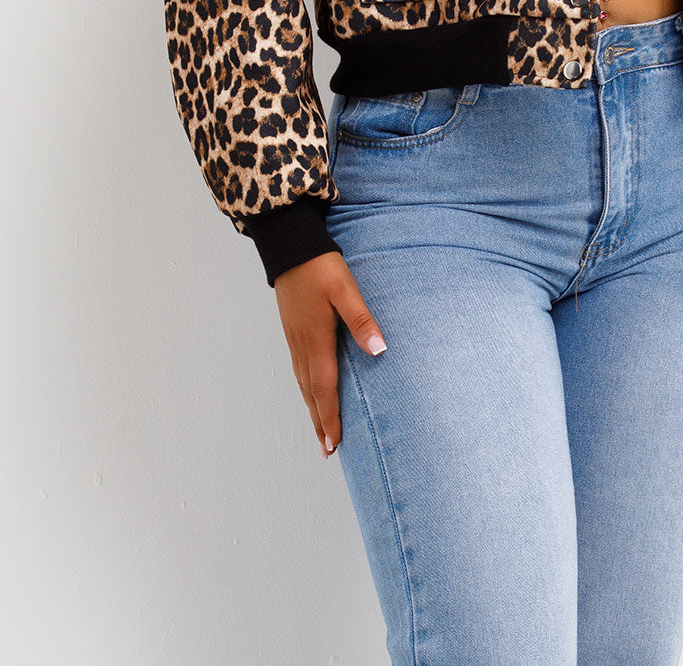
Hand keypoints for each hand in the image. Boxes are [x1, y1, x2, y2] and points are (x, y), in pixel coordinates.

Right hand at [273, 251, 387, 458]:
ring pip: (302, 382)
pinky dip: (305, 387)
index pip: (324, 388)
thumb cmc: (320, 267)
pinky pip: (298, 368)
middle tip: (327, 449)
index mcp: (316, 340)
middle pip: (311, 392)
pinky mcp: (293, 329)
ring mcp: (294, 337)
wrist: (290, 246)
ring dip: (311, 407)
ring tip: (319, 428)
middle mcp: (302, 344)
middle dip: (320, 421)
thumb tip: (379, 351)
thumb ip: (361, 320)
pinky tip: (310, 388)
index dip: (330, 418)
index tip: (335, 444)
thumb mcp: (345, 289)